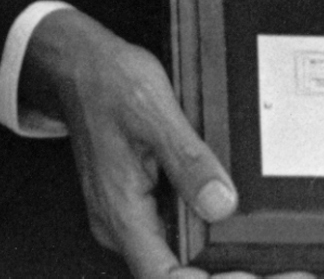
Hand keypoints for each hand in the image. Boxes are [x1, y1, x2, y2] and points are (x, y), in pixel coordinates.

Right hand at [23, 9, 303, 278]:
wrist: (79, 67)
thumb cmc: (108, 85)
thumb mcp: (158, 114)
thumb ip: (189, 164)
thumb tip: (221, 204)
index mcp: (121, 212)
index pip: (163, 276)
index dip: (200, 278)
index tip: (235, 268)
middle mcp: (117, 223)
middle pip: (170, 267)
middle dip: (210, 260)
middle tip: (244, 242)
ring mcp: (123, 215)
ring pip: (170, 247)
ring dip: (203, 241)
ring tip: (232, 218)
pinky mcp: (131, 202)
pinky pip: (166, 225)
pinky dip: (193, 218)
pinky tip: (211, 197)